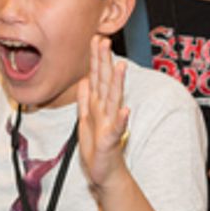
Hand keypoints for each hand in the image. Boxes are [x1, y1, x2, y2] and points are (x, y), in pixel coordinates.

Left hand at [76, 36, 130, 193]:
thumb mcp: (85, 118)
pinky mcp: (111, 140)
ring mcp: (110, 123)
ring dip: (117, 83)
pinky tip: (125, 109)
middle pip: (105, 82)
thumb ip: (85, 99)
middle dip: (105, 62)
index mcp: (98, 104)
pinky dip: (121, 119)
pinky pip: (116, 128)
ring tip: (121, 67)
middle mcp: (106, 110)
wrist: (103, 171)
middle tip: (105, 41)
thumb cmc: (96, 146)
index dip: (96, 58)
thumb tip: (84, 79)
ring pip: (113, 100)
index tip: (95, 38)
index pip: (97, 77)